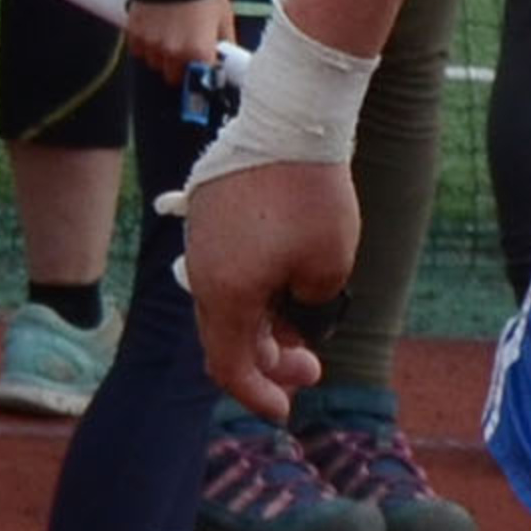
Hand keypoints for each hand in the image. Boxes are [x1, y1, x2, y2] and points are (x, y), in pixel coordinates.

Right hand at [124, 0, 231, 87]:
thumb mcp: (224, 16)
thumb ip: (226, 41)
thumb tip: (228, 56)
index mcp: (199, 52)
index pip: (199, 80)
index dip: (202, 75)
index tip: (202, 69)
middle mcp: (173, 53)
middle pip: (174, 76)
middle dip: (180, 67)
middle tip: (186, 50)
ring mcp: (152, 45)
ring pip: (155, 64)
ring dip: (162, 56)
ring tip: (169, 35)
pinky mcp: (135, 34)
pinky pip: (139, 51)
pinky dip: (145, 45)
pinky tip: (154, 29)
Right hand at [185, 159, 360, 418]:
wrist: (292, 120)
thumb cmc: (312, 196)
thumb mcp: (329, 266)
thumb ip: (310, 309)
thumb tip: (296, 319)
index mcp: (225, 295)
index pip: (230, 367)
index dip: (257, 394)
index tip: (284, 410)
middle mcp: (202, 273)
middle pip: (226, 336)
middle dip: (268, 359)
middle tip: (311, 365)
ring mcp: (201, 241)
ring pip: (226, 302)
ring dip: (262, 322)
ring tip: (307, 320)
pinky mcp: (209, 214)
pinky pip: (226, 268)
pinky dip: (254, 287)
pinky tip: (288, 281)